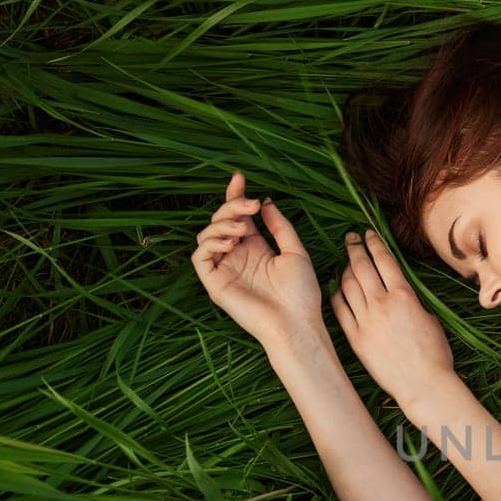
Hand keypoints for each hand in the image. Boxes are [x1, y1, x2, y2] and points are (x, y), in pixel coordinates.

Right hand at [190, 172, 323, 348]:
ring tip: (240, 228)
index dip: (236, 196)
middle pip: (221, 221)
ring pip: (206, 236)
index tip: (239, 178)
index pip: (239, 216)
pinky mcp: (215, 284)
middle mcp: (237, 256)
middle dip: (231, 206)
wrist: (296, 323)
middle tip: (250, 205)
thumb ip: (280, 226)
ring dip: (221, 224)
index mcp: (256, 248)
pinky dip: (209, 244)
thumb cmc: (301, 293)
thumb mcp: (295, 251)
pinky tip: (230, 243)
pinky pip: (199, 258)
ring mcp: (225, 269)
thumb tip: (265, 202)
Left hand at [330, 227, 455, 415]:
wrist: (422, 384)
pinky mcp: (355, 338)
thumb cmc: (435, 354)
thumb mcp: (430, 318)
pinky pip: (340, 310)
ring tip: (345, 261)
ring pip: (348, 286)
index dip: (374, 243)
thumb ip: (411, 301)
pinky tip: (337, 289)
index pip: (384, 260)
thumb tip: (399, 292)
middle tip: (350, 238)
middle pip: (362, 267)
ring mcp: (366, 321)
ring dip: (345, 269)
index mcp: (404, 296)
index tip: (368, 233)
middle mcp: (382, 304)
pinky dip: (336, 295)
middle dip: (355, 248)